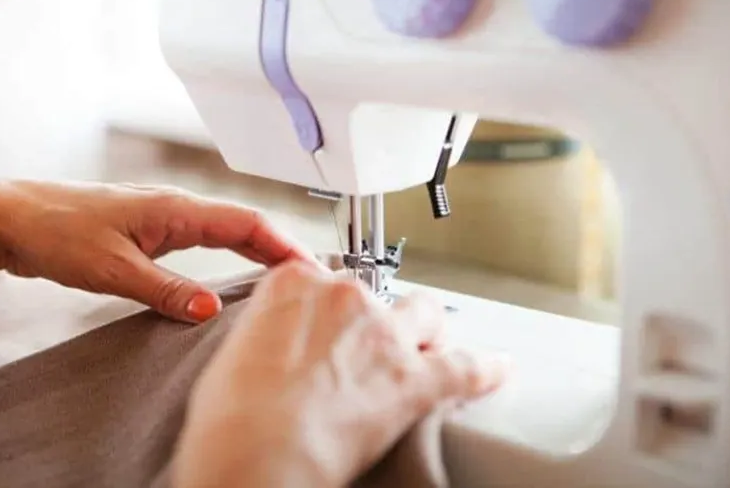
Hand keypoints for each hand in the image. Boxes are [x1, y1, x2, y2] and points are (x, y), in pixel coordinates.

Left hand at [0, 180, 315, 322]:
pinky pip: (207, 240)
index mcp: (176, 209)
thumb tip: (209, 308)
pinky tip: (236, 273)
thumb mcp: (113, 269)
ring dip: (260, 250)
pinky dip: (233, 254)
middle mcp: (177, 209)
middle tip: (310, 278)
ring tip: (285, 277)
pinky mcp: (154, 232)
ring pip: (228, 231)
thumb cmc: (56, 231)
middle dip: (281, 249)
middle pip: (245, 225)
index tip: (310, 267)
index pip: (247, 223)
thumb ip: (165, 290)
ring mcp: (167, 218)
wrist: (16, 219)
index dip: (283, 245)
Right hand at [172, 261, 507, 486]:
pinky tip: (497, 369)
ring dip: (427, 333)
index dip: (333, 308)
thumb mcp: (232, 356)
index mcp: (295, 283)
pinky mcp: (413, 378)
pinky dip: (485, 369)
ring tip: (426, 351)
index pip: (326, 277)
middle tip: (370, 350)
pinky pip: (465, 366)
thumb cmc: (231, 418)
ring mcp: (384, 334)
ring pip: (425, 316)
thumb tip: (279, 352)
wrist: (255, 453)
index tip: (332, 324)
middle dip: (379, 320)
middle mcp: (344, 297)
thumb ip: (267, 336)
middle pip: (378, 295)